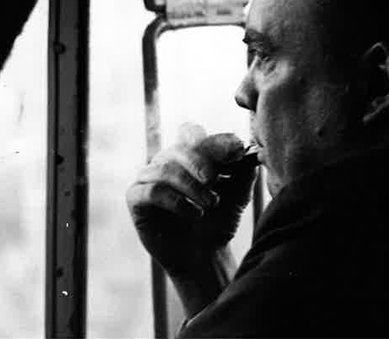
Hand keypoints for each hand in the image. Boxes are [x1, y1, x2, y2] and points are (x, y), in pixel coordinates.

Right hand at [126, 124, 256, 278]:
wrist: (206, 255)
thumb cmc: (219, 221)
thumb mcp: (238, 193)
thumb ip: (244, 171)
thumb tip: (252, 149)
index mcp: (188, 153)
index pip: (194, 134)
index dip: (214, 140)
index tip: (237, 152)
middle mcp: (166, 161)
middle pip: (179, 147)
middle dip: (201, 162)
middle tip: (214, 180)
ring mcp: (149, 178)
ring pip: (165, 168)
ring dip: (191, 186)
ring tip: (210, 204)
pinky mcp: (136, 199)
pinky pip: (152, 190)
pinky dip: (176, 201)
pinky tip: (194, 213)